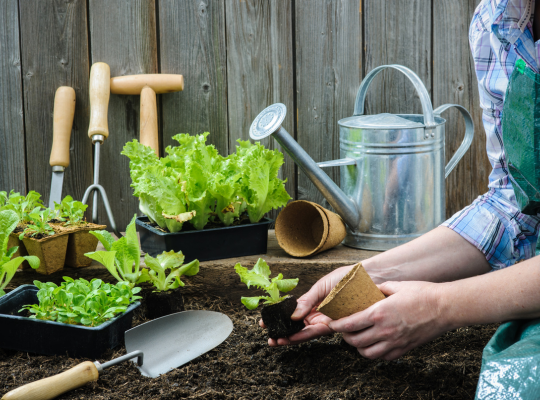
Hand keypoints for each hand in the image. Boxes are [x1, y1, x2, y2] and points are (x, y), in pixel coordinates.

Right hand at [259, 265, 354, 345]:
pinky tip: (294, 336)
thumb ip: (307, 300)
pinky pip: (319, 331)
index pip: (293, 316)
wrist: (368, 277)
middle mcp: (319, 316)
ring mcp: (327, 321)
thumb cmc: (346, 278)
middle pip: (298, 328)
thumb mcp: (321, 286)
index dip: (279, 320)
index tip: (265, 323)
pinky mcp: (337, 325)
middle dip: (283, 334)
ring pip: (306, 333)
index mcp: (313, 306)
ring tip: (278, 341)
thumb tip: (292, 314)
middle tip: (270, 339)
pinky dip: (305, 334)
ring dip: (291, 338)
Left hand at [328, 281, 446, 359]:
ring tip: (357, 338)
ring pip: (366, 353)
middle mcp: (384, 331)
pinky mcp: (404, 350)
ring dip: (358, 347)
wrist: (445, 307)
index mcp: (379, 313)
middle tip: (343, 330)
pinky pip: (382, 357)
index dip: (337, 325)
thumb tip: (368, 288)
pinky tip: (374, 344)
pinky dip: (374, 353)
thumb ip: (378, 288)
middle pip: (355, 341)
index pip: (349, 324)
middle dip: (345, 336)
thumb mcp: (396, 285)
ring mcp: (394, 342)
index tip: (331, 322)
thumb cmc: (422, 294)